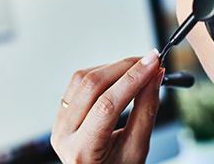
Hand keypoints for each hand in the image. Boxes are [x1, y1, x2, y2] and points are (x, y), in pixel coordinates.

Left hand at [51, 49, 164, 163]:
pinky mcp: (61, 114)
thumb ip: (145, 111)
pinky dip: (101, 74)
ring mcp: (59, 123)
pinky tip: (119, 76)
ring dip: (112, 68)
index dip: (133, 79)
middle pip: (92, 86)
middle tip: (150, 61)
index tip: (153, 63)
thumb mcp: (136, 149)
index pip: (107, 105)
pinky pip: (78, 84)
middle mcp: (64, 135)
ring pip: (82, 79)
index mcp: (82, 151)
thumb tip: (154, 78)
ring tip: (138, 68)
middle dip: (124, 68)